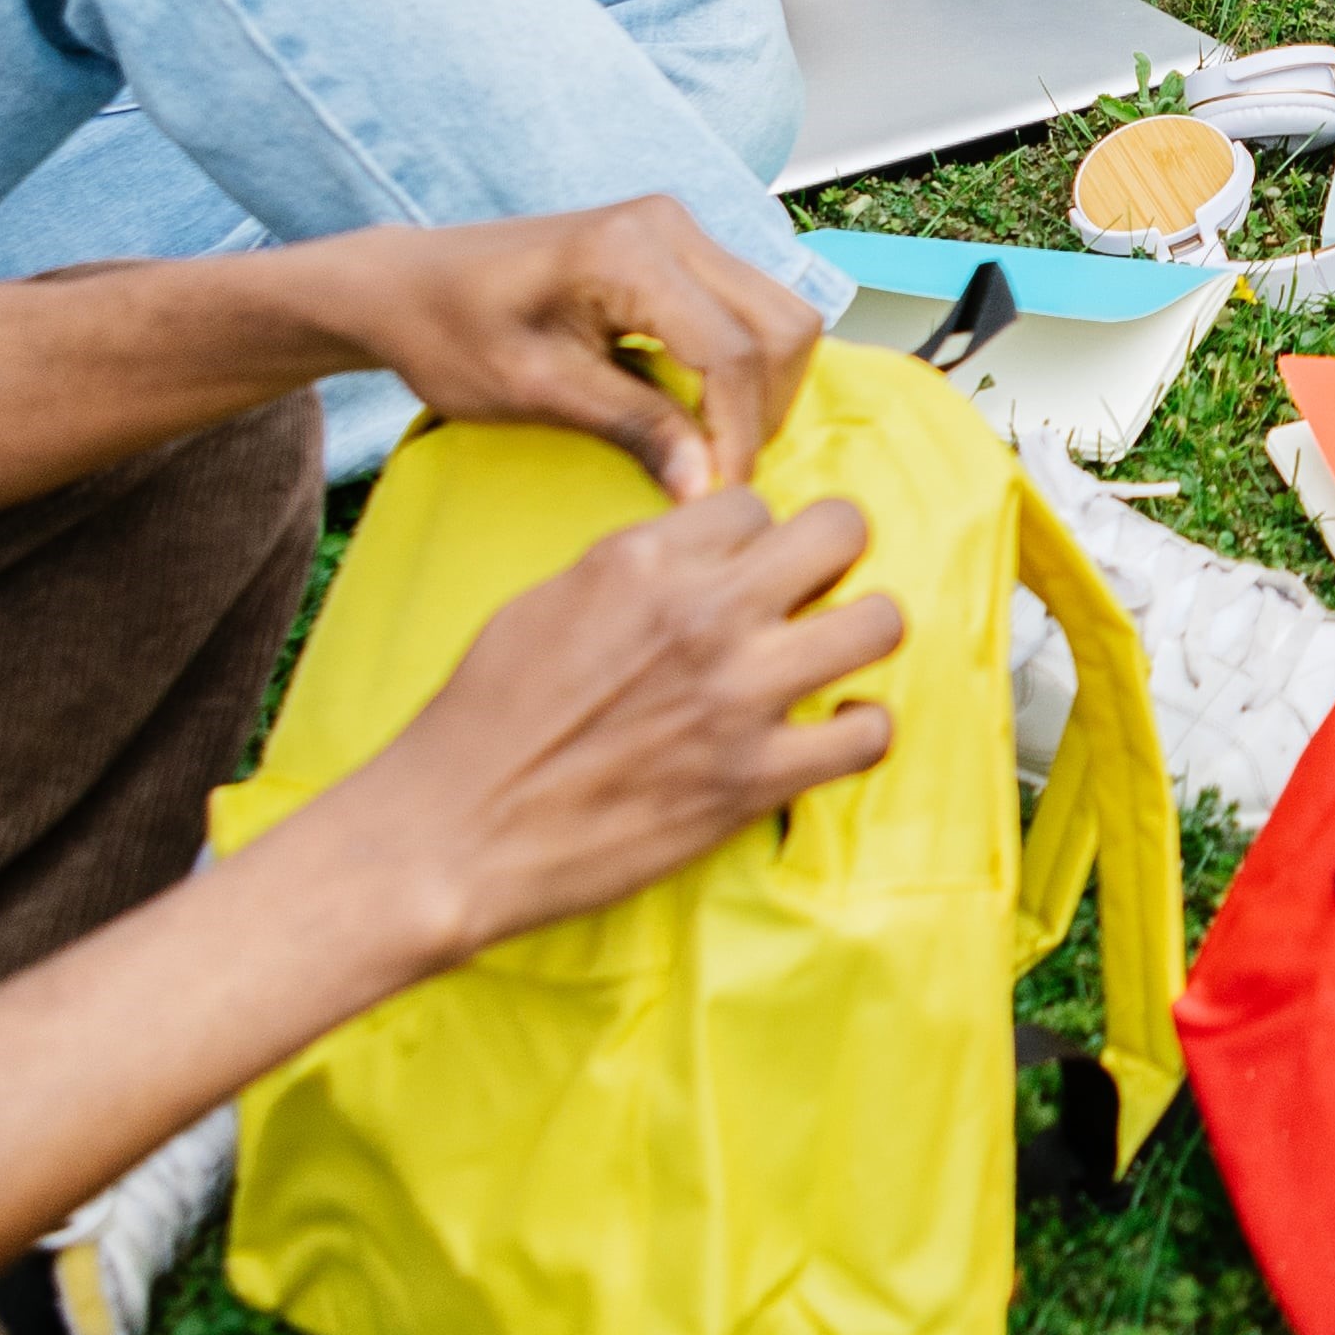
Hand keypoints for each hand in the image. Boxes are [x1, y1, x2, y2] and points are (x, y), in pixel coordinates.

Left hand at [283, 197, 823, 493]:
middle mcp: (668, 223)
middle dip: (766, 408)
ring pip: (779, 313)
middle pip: (782, 322)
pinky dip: (745, 366)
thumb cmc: (451, 334)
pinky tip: (701, 412)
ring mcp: (676, 227)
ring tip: (711, 447)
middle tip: (720, 474)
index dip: (738, 435)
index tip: (718, 498)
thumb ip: (633, 428)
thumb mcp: (536, 392)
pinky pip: (748, 306)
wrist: (408, 286)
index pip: (731, 351)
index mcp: (629, 251)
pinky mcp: (675, 245)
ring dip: (764, 387)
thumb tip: (708, 489)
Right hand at [328, 478, 906, 959]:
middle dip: (830, 557)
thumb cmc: (484, 719)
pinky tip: (832, 730)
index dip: (752, 538)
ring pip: (880, 622)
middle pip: (841, 531)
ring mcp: (738, 696)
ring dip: (862, 634)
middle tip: (807, 595)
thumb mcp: (548, 600)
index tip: (739, 571)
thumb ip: (636, 567)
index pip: (756, 502)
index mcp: (643, 559)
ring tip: (831, 657)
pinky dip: (861, 730)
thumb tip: (699, 555)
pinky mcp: (755, 778)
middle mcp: (704, 613)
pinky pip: (870, 732)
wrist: (454, 832)